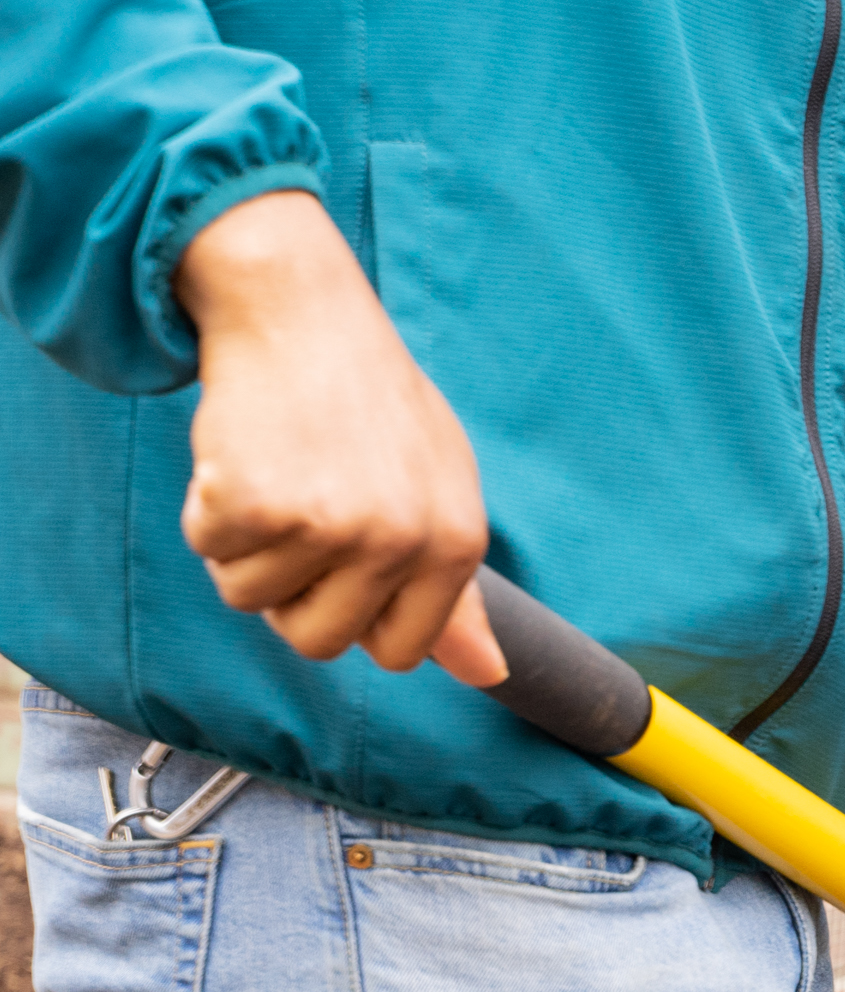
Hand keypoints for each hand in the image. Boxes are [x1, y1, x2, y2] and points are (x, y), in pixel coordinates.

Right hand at [175, 189, 501, 682]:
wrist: (301, 316)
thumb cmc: (371, 407)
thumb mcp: (438, 491)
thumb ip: (455, 590)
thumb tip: (489, 675)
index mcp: (457, 543)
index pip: (402, 652)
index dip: (356, 617)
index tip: (343, 567)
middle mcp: (402, 541)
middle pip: (319, 641)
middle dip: (292, 592)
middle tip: (301, 515)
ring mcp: (331, 525)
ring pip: (252, 598)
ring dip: (246, 546)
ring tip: (277, 472)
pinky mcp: (258, 504)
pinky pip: (209, 551)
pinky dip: (208, 509)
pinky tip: (242, 455)